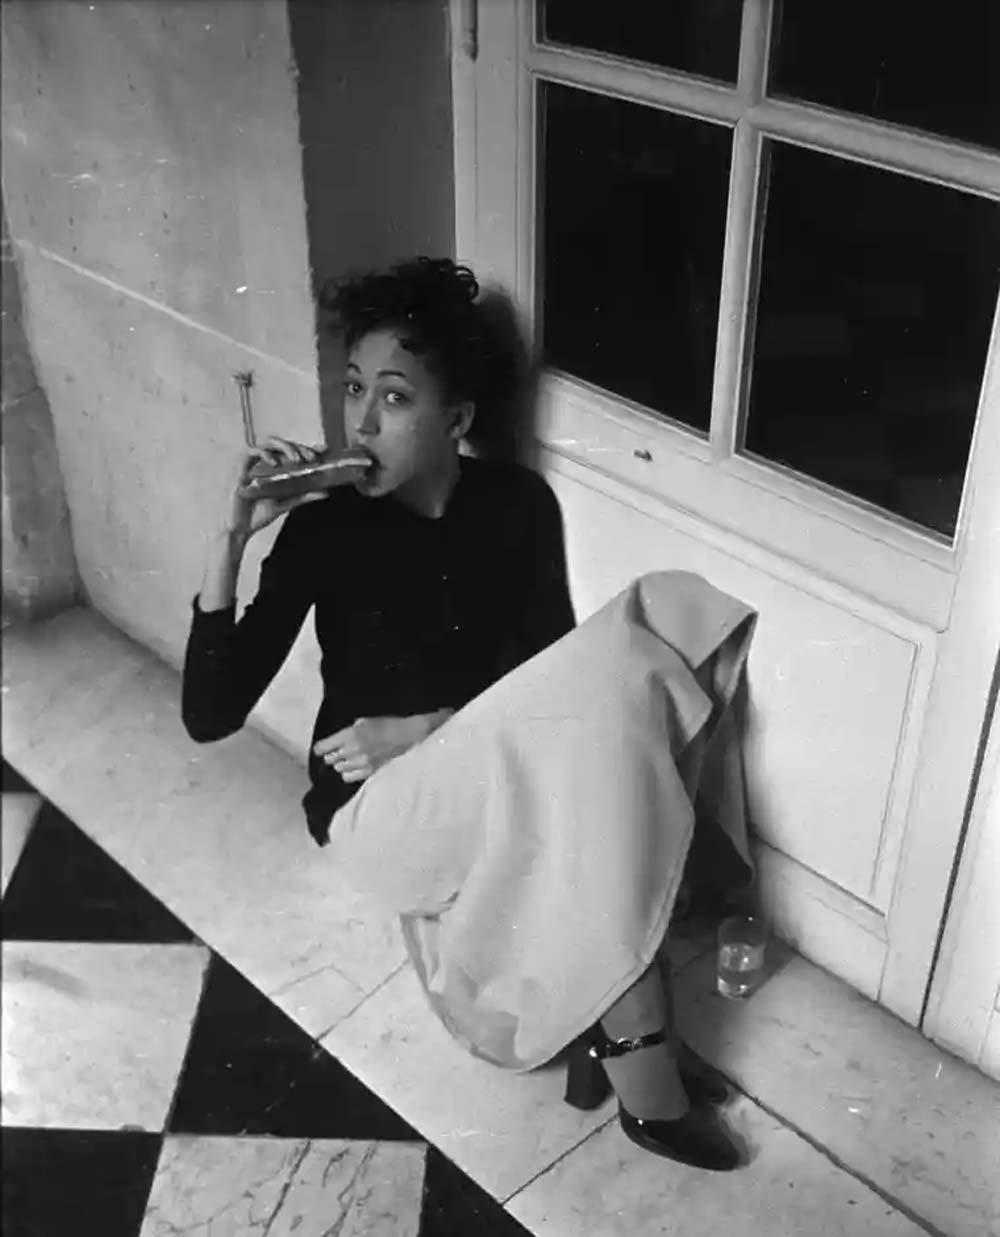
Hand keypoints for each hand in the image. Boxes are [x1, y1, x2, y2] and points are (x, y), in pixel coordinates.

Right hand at [223, 436, 327, 539]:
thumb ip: (304, 496)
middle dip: (298, 447)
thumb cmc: (259, 514)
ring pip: (269, 443)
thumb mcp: (287, 503)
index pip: (292, 451)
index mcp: (276, 468)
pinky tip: (275, 463)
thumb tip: (325, 492)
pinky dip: (265, 454)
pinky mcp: (241, 467)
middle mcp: (265, 462)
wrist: (241, 528)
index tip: (321, 454)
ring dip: (285, 447)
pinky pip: (252, 451)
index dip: (306, 449)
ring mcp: (253, 463)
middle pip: (283, 444)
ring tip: (296, 459)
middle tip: (310, 458)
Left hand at [314, 711, 452, 783]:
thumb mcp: (365, 721)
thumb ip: (351, 731)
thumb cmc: (388, 725)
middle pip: (331, 759)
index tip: (318, 750)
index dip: (319, 749)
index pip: (324, 746)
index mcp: (350, 735)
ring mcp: (361, 763)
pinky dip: (350, 772)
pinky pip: (349, 777)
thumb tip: (341, 739)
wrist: (409, 736)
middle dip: (332, 755)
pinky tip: (356, 767)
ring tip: (349, 759)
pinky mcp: (369, 773)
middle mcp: (352, 750)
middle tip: (337, 752)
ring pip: (339, 768)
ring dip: (342, 764)